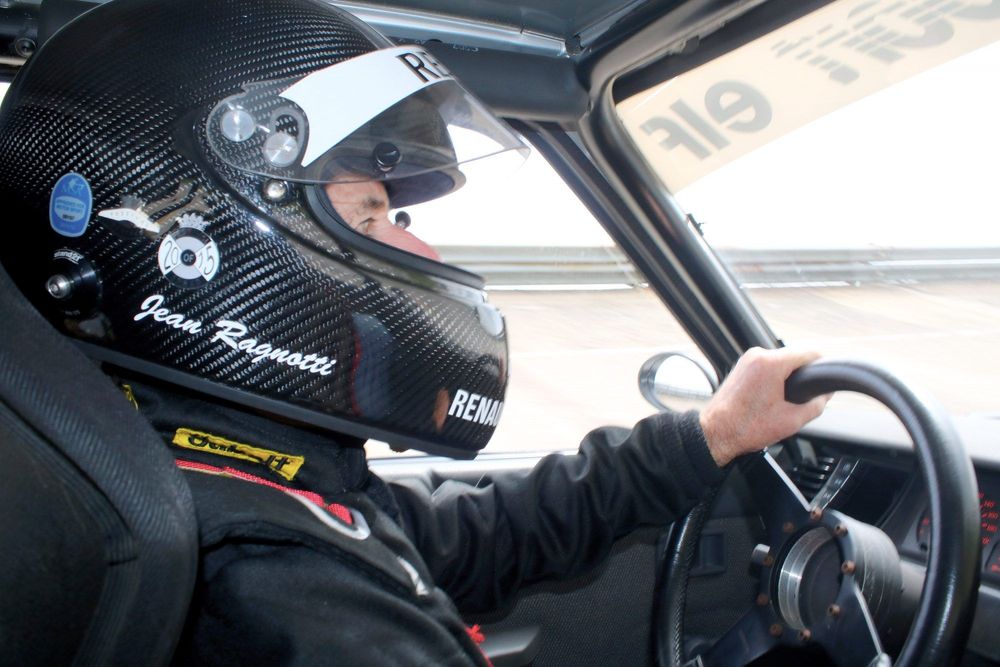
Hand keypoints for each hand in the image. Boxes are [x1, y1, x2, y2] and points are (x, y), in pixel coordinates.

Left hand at [700, 347, 830, 466]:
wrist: (716, 433)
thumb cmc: (746, 427)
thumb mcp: (792, 420)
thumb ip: (817, 404)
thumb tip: (826, 395)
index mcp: (770, 363)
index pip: (810, 353)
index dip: (823, 366)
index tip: (826, 379)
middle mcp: (757, 355)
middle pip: (795, 357)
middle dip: (803, 376)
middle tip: (804, 398)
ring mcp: (747, 359)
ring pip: (781, 362)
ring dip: (788, 377)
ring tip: (785, 400)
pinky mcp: (742, 366)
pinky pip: (768, 366)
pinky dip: (775, 378)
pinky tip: (772, 398)